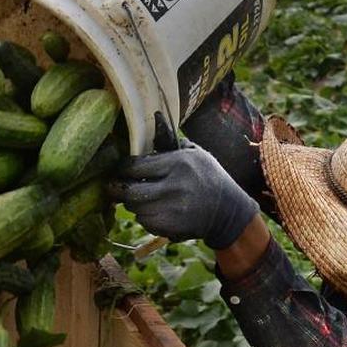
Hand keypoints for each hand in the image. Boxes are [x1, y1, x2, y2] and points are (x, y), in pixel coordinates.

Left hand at [107, 143, 258, 249]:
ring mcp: (173, 210)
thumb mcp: (194, 153)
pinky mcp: (172, 228)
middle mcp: (174, 187)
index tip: (121, 169)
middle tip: (117, 186)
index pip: (135, 166)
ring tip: (140, 197)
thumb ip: (168, 142)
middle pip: (130, 191)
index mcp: (178, 163)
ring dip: (134, 204)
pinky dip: (145, 217)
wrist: (228, 210)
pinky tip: (155, 210)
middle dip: (120, 189)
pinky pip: (145, 222)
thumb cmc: (208, 176)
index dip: (123, 168)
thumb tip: (153, 118)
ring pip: (135, 209)